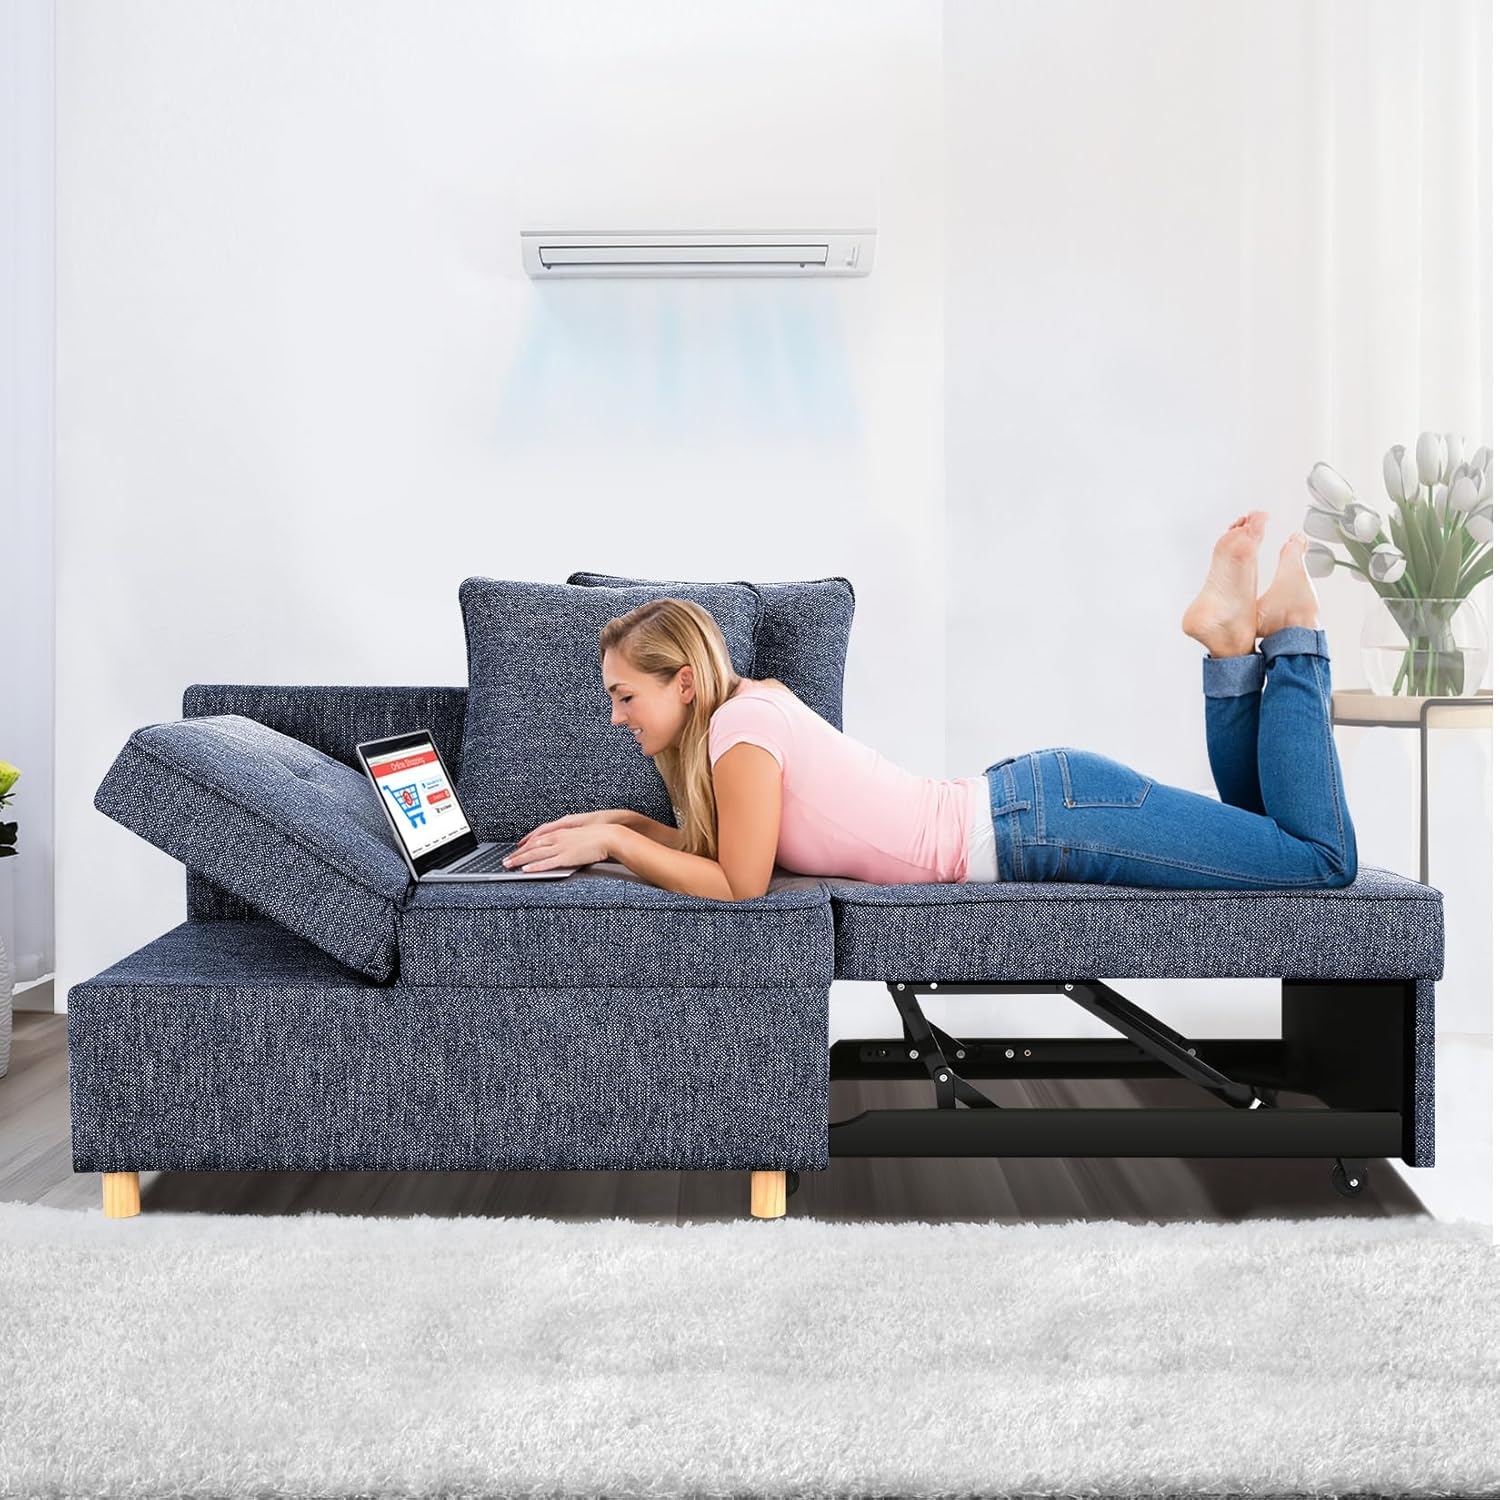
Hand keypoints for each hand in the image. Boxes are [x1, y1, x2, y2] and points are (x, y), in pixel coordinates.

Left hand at [503, 812, 617, 872]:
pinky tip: (526, 870)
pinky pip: (547, 863)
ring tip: (509, 865)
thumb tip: (562, 846)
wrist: (608, 836)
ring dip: (520, 860)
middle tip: (505, 860)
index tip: (515, 850)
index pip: (537, 838)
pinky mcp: (566, 857)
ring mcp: (561, 847)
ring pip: (535, 854)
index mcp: (560, 832)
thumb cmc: (598, 836)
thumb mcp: (579, 835)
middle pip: (532, 846)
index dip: (524, 845)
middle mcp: (557, 838)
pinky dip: (535, 867)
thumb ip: (568, 840)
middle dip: (517, 854)